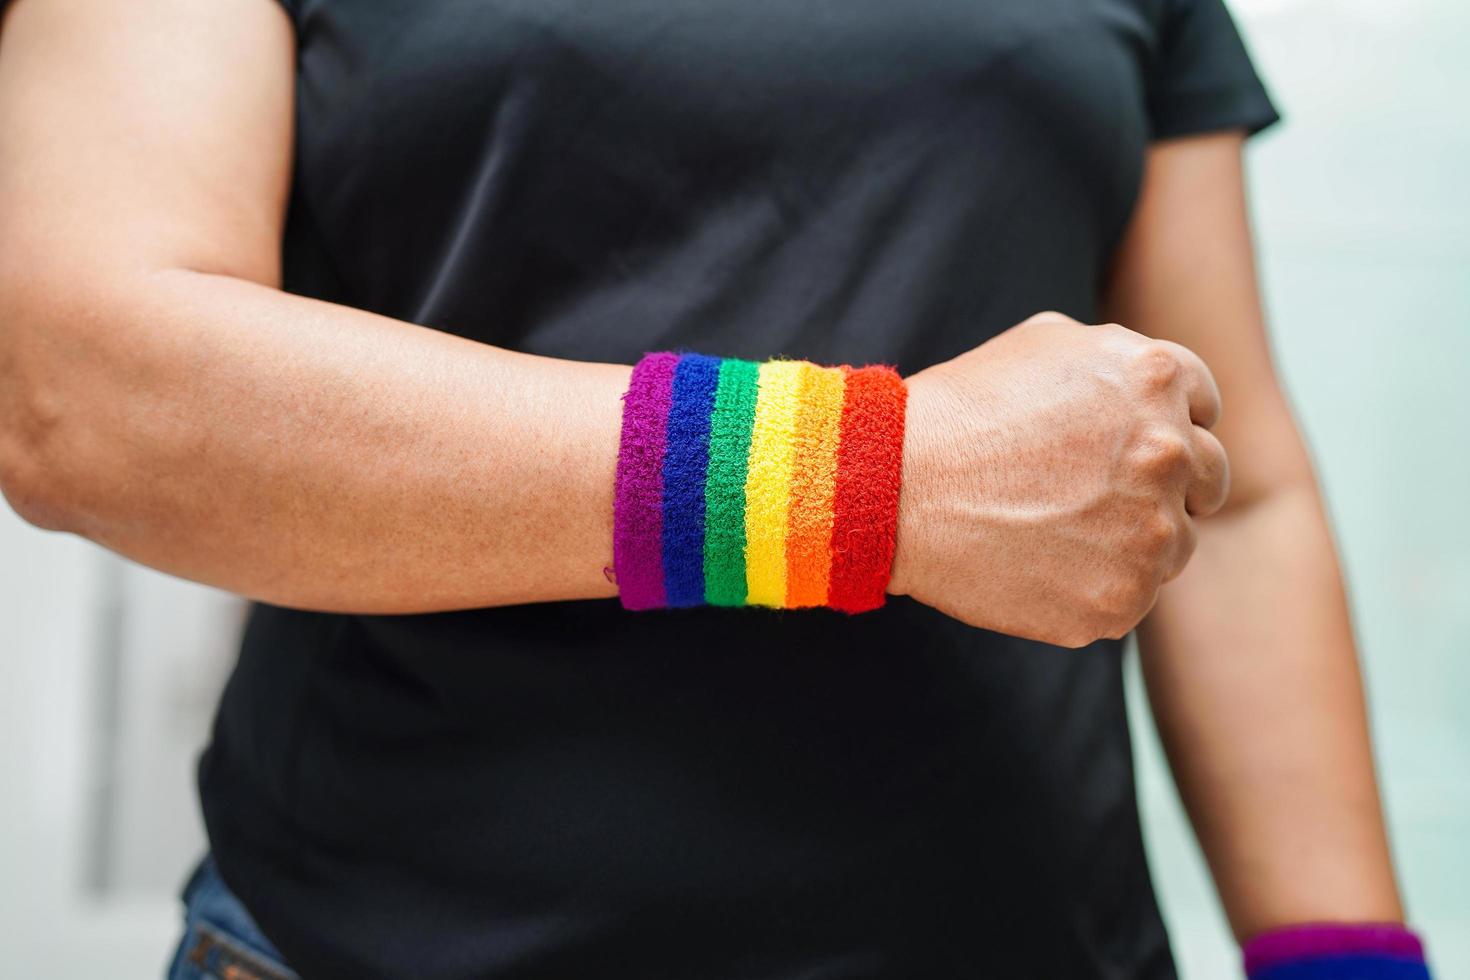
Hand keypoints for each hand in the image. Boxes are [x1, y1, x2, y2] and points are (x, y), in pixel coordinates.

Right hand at [888, 311, 1228, 646]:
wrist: (896, 488)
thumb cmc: (960, 411)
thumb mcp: (1046, 341)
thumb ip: (1121, 359)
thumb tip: (1159, 385)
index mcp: (1157, 378)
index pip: (1206, 411)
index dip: (1167, 427)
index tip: (1125, 448)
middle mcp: (1170, 452)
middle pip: (1206, 482)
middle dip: (1163, 487)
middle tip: (1098, 498)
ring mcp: (1151, 534)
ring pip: (1173, 548)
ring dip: (1132, 542)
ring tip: (1055, 532)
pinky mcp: (1121, 601)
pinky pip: (1129, 599)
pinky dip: (1093, 589)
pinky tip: (1039, 566)